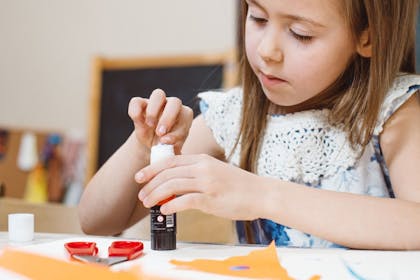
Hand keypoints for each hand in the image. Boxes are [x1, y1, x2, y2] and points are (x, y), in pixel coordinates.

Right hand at [128, 89, 193, 153]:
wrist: (152, 145)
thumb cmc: (167, 146)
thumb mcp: (173, 149)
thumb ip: (173, 148)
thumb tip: (169, 146)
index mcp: (184, 115)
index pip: (186, 115)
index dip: (178, 128)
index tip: (168, 142)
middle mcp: (172, 106)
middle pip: (175, 102)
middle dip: (168, 117)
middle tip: (160, 133)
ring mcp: (157, 103)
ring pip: (158, 95)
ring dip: (153, 110)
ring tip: (149, 125)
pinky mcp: (141, 104)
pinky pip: (137, 101)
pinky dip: (135, 110)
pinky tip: (137, 122)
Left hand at [135, 154, 263, 220]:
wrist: (261, 193)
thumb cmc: (239, 185)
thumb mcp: (216, 171)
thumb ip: (196, 175)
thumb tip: (174, 187)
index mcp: (203, 160)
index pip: (170, 161)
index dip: (152, 169)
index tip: (140, 177)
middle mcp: (203, 168)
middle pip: (167, 173)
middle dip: (150, 184)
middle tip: (141, 195)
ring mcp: (207, 183)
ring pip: (172, 185)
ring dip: (156, 195)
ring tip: (148, 204)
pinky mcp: (211, 199)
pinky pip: (185, 201)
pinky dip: (170, 205)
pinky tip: (164, 211)